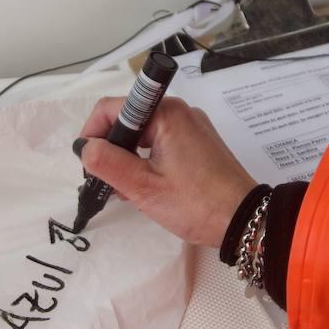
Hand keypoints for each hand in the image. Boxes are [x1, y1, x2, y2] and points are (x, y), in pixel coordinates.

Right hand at [75, 97, 255, 246]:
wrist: (244, 220)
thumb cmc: (196, 204)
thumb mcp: (143, 186)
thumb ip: (106, 163)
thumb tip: (84, 147)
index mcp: (166, 113)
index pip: (112, 108)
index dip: (93, 133)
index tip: (89, 162)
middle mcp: (180, 112)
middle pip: (129, 120)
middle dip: (112, 150)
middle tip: (109, 184)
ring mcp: (192, 127)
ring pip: (145, 134)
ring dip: (129, 159)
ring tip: (127, 191)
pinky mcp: (199, 143)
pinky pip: (162, 143)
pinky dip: (148, 161)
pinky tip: (146, 186)